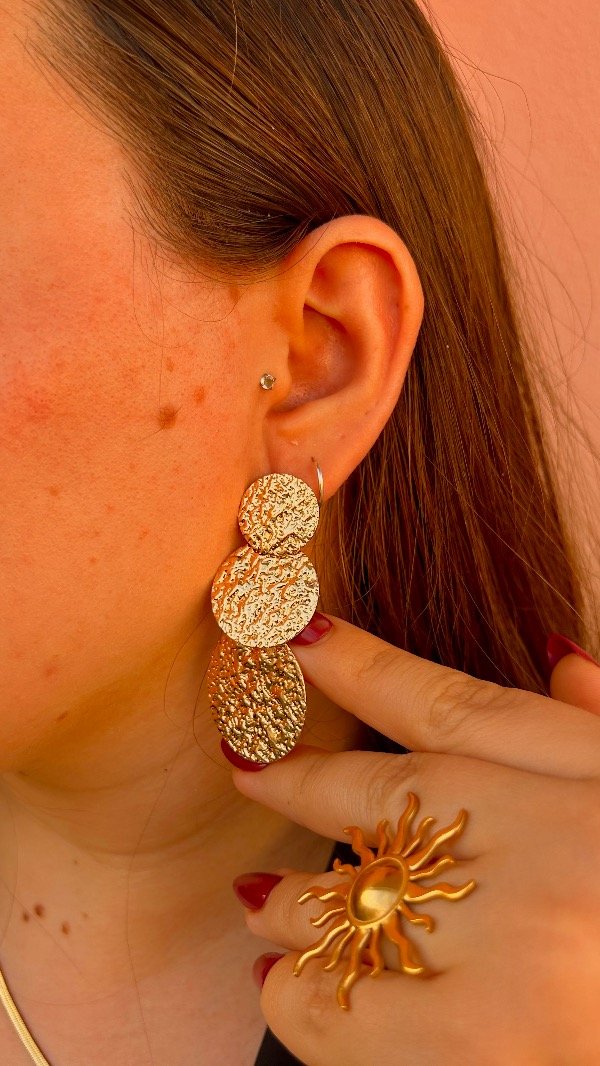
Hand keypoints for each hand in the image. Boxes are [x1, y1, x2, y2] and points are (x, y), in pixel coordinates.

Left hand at [228, 615, 599, 1064]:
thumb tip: (558, 659)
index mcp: (579, 783)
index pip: (443, 703)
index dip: (361, 662)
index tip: (299, 634)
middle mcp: (530, 851)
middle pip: (374, 795)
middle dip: (296, 778)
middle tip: (248, 766)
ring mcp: (499, 947)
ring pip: (344, 900)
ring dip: (290, 903)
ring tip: (260, 906)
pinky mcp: (479, 1044)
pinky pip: (345, 1011)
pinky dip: (303, 998)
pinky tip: (286, 988)